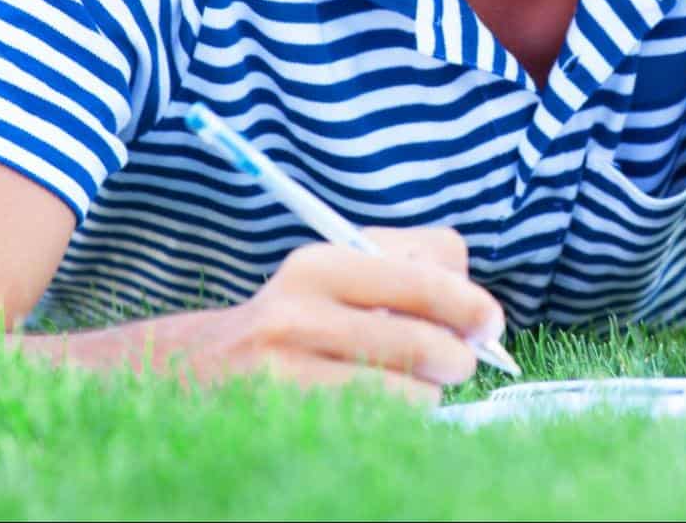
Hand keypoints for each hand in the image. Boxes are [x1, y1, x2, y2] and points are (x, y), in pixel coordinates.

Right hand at [178, 226, 504, 403]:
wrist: (198, 369)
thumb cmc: (297, 320)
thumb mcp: (338, 275)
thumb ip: (411, 270)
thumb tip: (479, 311)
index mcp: (323, 262)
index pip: (428, 272)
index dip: (471, 301)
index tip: (486, 322)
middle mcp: (300, 309)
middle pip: (427, 338)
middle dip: (459, 357)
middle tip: (458, 362)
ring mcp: (289, 369)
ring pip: (410, 390)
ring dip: (425, 393)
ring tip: (403, 383)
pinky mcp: (289, 418)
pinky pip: (380, 423)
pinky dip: (395, 417)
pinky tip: (373, 405)